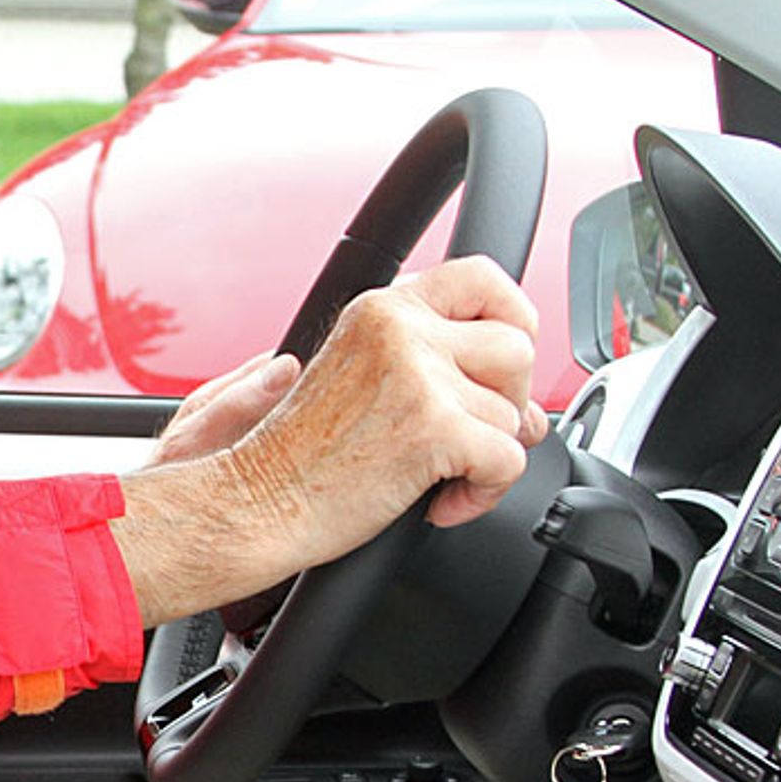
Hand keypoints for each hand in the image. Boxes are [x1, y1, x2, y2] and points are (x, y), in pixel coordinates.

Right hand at [111, 257, 546, 624]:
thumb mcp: (356, 380)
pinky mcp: (433, 427)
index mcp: (382, 309)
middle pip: (517, 348)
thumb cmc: (296, 460)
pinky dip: (484, 494)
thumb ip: (428, 368)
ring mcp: (418, 375)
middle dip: (508, 403)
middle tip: (469, 440)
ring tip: (440, 479)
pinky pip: (509, 459)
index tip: (503, 368)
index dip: (514, 319)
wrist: (255, 504)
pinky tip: (441, 504)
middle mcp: (401, 329)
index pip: (483, 278)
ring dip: (488, 458)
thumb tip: (525, 409)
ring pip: (513, 414)